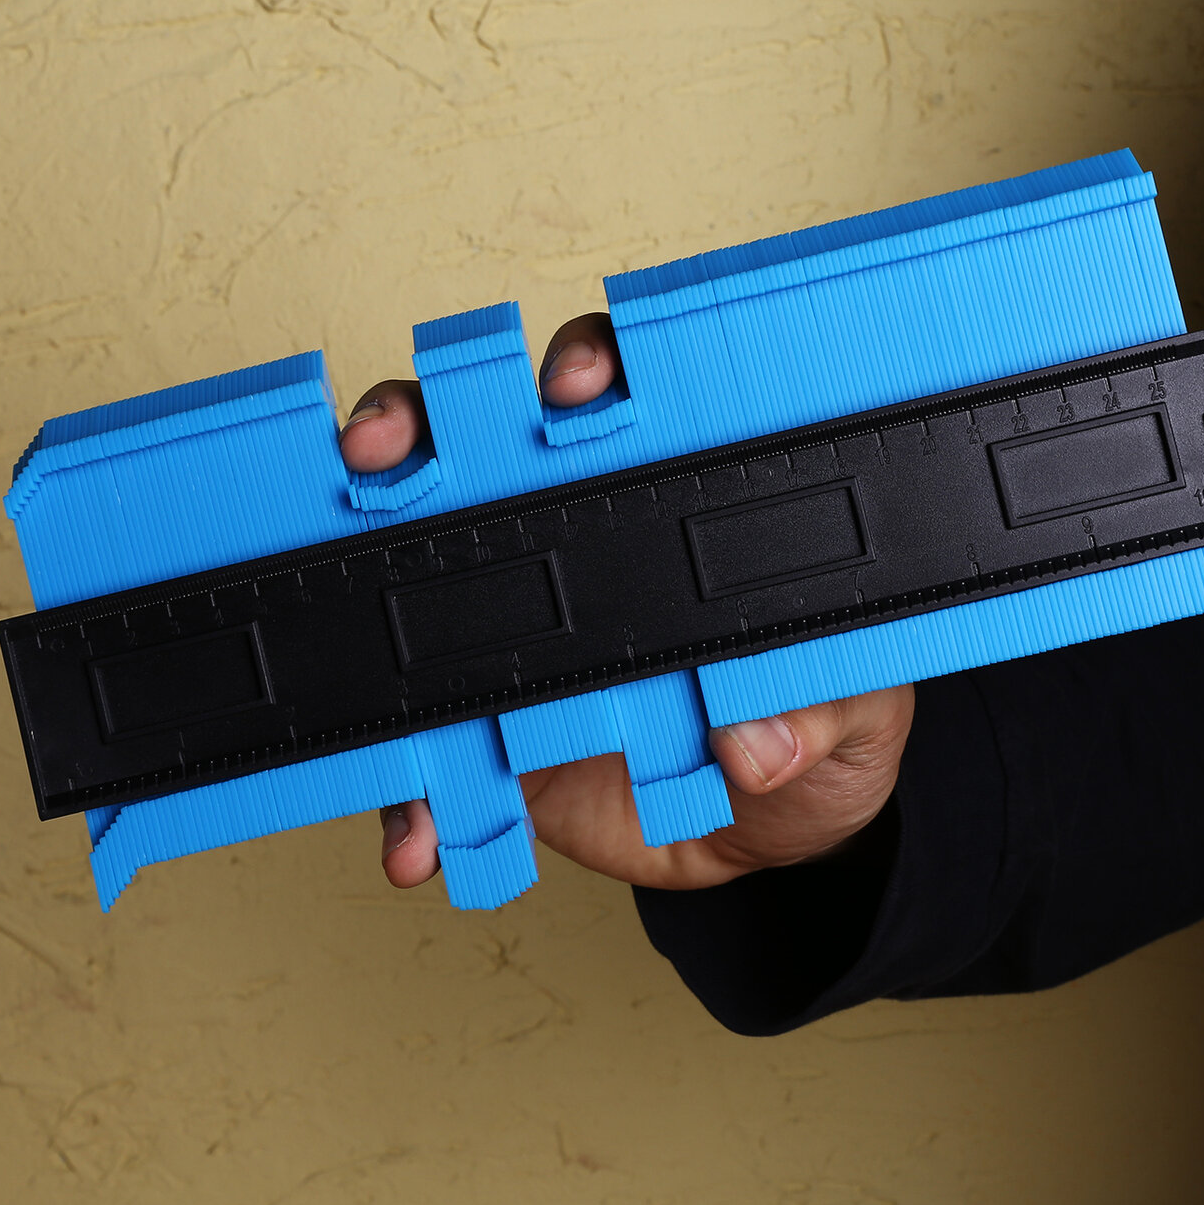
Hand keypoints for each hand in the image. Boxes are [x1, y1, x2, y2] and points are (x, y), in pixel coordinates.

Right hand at [340, 313, 914, 891]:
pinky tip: (415, 830)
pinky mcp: (483, 727)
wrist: (764, 835)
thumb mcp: (854, 709)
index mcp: (680, 507)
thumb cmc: (819, 727)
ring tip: (349, 618)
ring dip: (362, 572)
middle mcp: (583, 548)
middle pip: (482, 450)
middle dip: (421, 426)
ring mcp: (518, 633)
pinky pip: (421, 748)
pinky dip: (404, 788)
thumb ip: (823, 707)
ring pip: (419, 573)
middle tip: (394, 446)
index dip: (590, 369)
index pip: (627, 402)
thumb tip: (760, 738)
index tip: (575, 386)